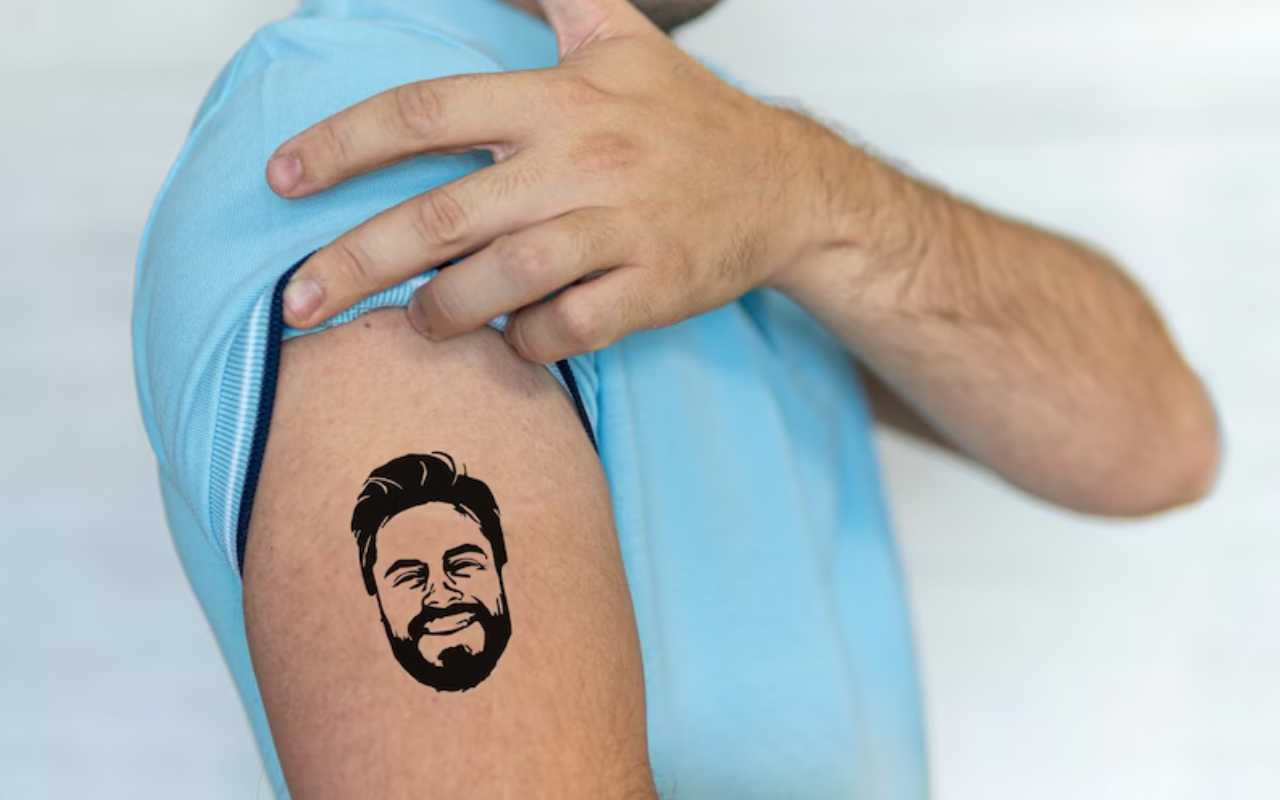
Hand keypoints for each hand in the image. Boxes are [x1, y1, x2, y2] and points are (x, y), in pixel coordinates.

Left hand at [268, 0, 836, 361]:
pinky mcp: (651, 290)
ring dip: (442, 312)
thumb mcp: (620, 35)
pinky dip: (526, 344)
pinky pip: (565, 330)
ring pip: (501, 283)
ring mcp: (619, 230)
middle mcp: (580, 160)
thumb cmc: (688, 117)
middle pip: (444, 215)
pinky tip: (513, 338)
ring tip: (416, 320)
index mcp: (557, 99)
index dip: (344, 143)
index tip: (282, 178)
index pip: (427, 111)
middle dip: (357, 262)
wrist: (784, 186)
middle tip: (298, 300)